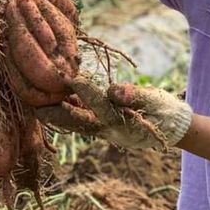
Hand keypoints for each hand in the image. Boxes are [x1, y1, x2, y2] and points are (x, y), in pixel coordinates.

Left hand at [42, 77, 192, 149]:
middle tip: (35, 106)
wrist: (174, 128)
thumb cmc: (166, 112)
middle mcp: (110, 131)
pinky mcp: (105, 127)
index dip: (86, 92)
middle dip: (57, 115)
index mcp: (123, 124)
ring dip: (58, 115)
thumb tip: (114, 91)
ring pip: (77, 124)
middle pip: (79, 124)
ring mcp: (106, 131)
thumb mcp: (155, 101)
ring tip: (37, 105)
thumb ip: (135, 96)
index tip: (71, 78)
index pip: (101, 107)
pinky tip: (56, 101)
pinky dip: (69, 112)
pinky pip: (82, 121)